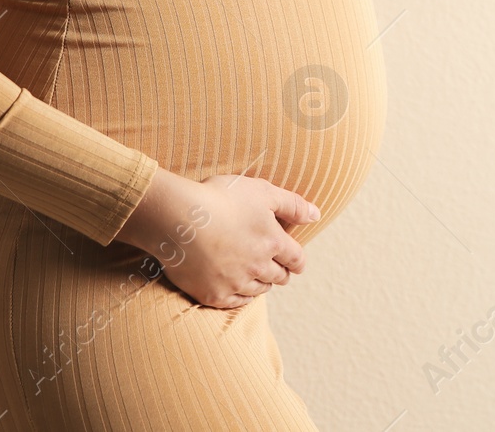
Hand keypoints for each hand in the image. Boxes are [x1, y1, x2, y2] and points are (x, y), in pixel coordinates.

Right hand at [115, 167, 320, 308]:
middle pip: (280, 277)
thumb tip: (317, 215)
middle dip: (280, 271)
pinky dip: (240, 296)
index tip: (295, 261)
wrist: (176, 217)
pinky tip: (236, 288)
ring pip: (259, 290)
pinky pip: (235, 303)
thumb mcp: (262, 191)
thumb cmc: (220, 198)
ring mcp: (236, 283)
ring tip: (253, 274)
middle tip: (274, 266)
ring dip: (261, 282)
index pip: (297, 259)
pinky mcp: (213, 295)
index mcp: (274, 242)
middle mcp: (259, 267)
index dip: (298, 260)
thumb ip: (293, 205)